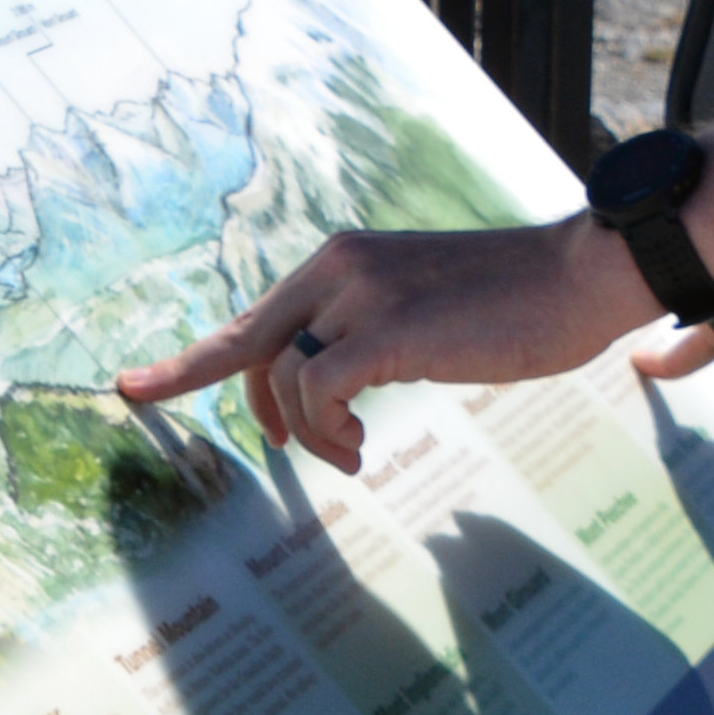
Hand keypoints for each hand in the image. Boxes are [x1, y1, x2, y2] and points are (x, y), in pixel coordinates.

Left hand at [115, 213, 646, 475]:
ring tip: (353, 453)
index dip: (191, 361)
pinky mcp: (392, 329)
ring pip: (286, 378)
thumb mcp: (420, 311)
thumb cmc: (511, 305)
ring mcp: (362, 294)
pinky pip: (318, 388)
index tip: (136, 388)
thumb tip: (328, 386)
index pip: (252, 318)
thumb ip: (366, 333)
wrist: (577, 276)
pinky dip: (326, 427)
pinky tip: (359, 446)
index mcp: (342, 261)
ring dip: (311, 433)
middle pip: (246, 345)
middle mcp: (339, 268)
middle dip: (226, 401)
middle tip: (269, 451)